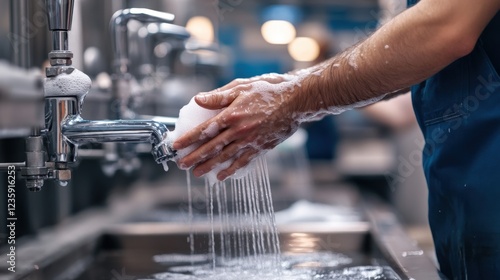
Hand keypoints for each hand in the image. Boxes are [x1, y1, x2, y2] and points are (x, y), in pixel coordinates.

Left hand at [173, 73, 302, 180]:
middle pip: (211, 147)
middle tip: (182, 164)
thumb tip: (198, 99)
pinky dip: (231, 170)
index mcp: (230, 115)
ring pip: (225, 157)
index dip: (189, 138)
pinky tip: (221, 176)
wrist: (295, 101)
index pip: (204, 129)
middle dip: (195, 156)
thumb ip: (218, 96)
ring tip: (196, 172)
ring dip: (209, 166)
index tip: (176, 145)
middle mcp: (238, 130)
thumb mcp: (241, 88)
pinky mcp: (260, 147)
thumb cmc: (268, 90)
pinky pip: (243, 162)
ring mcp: (250, 141)